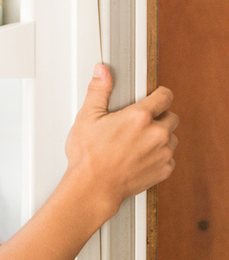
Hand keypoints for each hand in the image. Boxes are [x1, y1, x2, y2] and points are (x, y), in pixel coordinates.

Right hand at [64, 64, 177, 217]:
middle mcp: (156, 134)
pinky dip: (158, 156)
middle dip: (158, 118)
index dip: (159, 95)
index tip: (155, 98)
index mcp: (140, 117)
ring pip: (171, 138)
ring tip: (137, 143)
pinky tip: (139, 158)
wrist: (93, 187)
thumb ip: (99, 91)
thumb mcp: (87, 118)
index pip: (165, 96)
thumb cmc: (88, 156)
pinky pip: (168, 158)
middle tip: (138, 125)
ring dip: (159, 138)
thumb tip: (102, 72)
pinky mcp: (164, 170)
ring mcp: (163, 153)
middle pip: (171, 117)